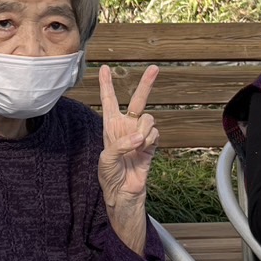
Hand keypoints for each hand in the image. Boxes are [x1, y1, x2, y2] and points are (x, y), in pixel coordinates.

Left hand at [98, 64, 159, 251]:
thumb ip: (121, 144)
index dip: (106, 84)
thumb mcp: (106, 159)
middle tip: (154, 68)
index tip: (104, 68)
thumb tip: (139, 137)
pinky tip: (143, 150)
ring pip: (149, 119)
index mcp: (110, 126)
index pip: (109, 101)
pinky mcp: (152, 144)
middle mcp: (126, 126)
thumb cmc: (109, 175)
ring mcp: (141, 134)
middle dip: (146, 84)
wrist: (124, 192)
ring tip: (137, 144)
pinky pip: (155, 134)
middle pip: (138, 100)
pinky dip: (149, 141)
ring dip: (143, 130)